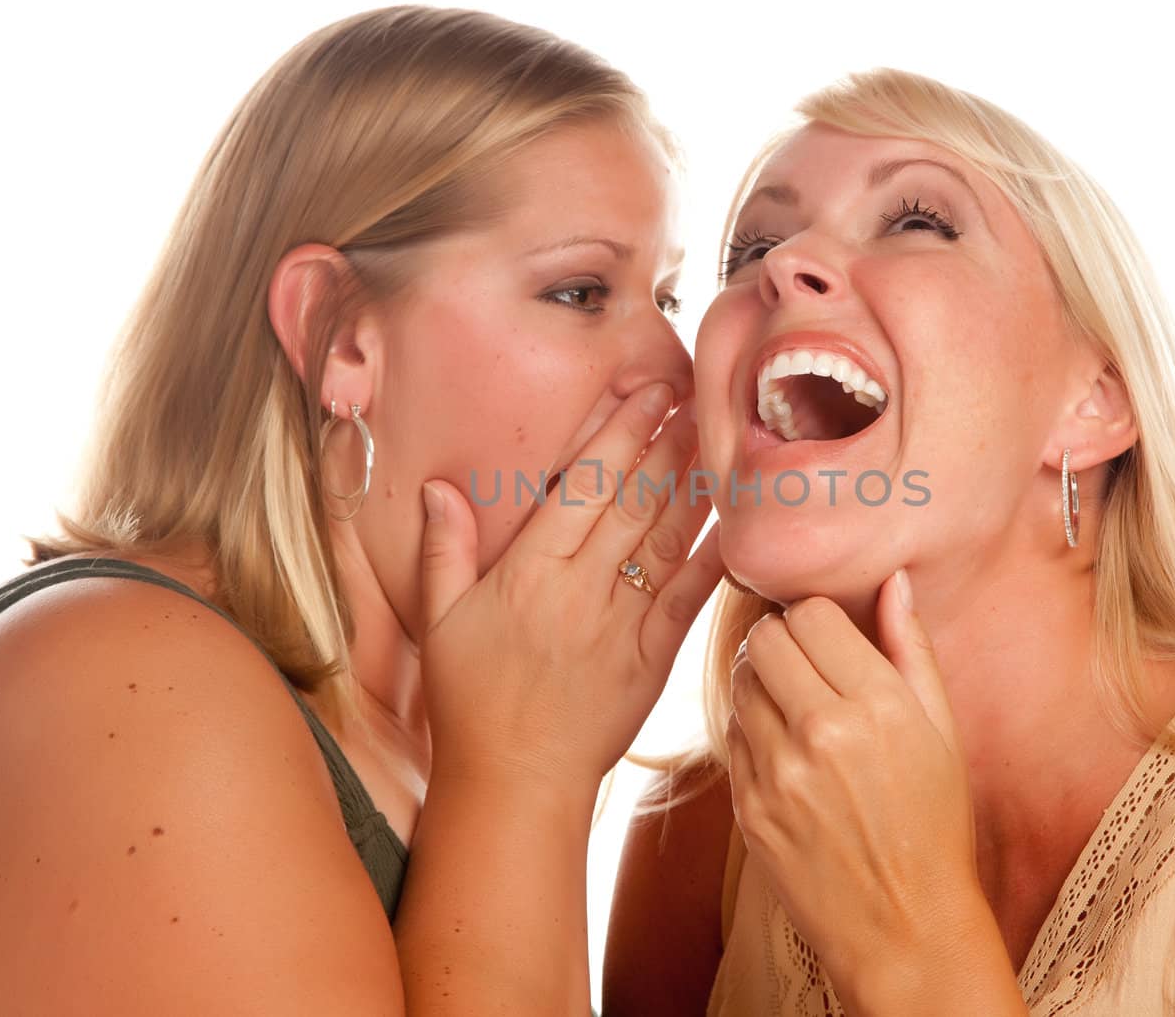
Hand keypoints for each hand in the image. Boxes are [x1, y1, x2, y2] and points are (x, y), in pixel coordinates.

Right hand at [417, 383, 723, 792]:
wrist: (514, 781)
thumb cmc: (470, 701)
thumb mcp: (440, 620)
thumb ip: (443, 549)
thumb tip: (439, 487)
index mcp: (529, 571)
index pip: (585, 484)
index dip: (622, 432)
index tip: (648, 393)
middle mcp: (581, 588)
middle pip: (635, 500)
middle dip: (670, 443)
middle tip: (698, 397)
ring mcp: (622, 624)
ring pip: (667, 540)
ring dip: (695, 486)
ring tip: (717, 440)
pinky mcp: (652, 661)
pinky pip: (688, 600)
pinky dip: (714, 560)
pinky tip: (735, 524)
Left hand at [727, 570, 989, 1008]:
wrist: (905, 927)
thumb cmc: (935, 825)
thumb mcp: (943, 731)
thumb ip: (911, 648)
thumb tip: (894, 579)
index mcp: (878, 705)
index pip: (810, 614)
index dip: (815, 617)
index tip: (826, 636)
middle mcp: (822, 732)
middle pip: (765, 639)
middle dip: (781, 640)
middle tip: (804, 663)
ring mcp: (778, 772)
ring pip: (739, 682)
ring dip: (760, 682)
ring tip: (794, 706)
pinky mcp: (748, 807)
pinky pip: (731, 735)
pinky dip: (751, 730)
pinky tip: (785, 751)